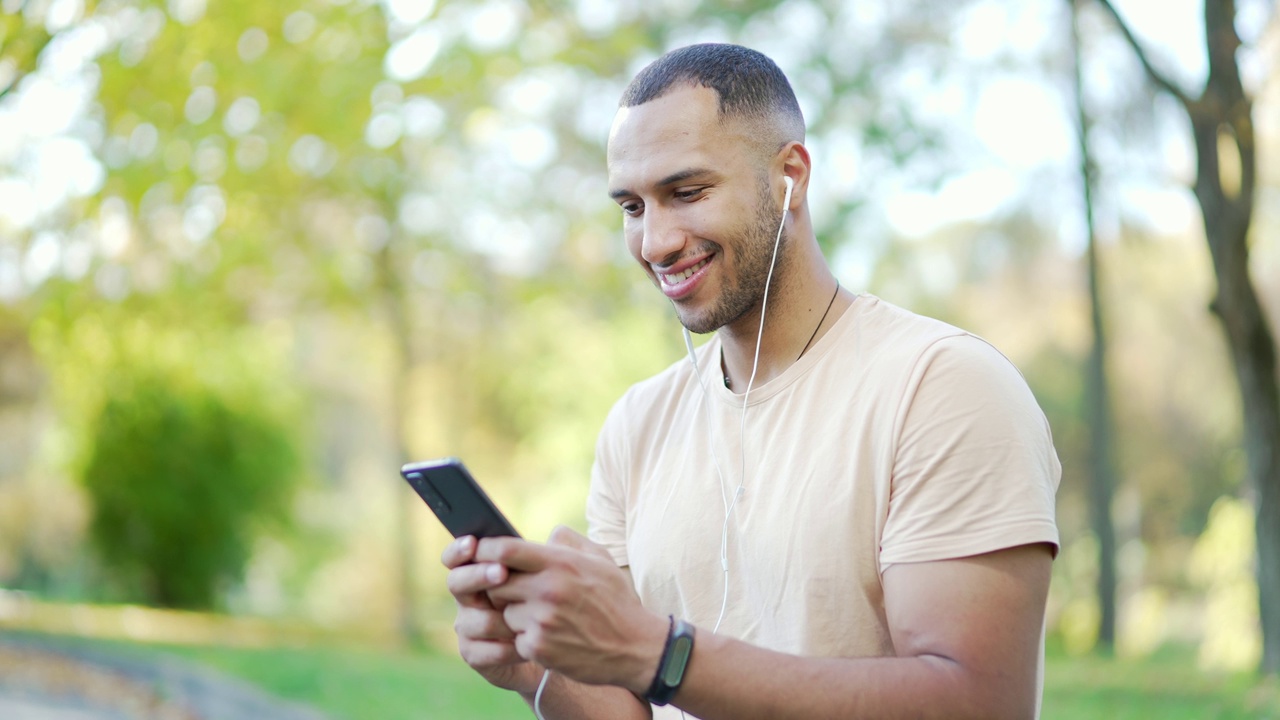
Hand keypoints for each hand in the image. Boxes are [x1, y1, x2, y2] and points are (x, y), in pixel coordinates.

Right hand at [442, 535, 545, 693]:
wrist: (554, 647)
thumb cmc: (551, 603)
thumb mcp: (553, 575)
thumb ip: (550, 554)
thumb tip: (557, 535)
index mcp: (481, 571)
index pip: (457, 556)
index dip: (459, 549)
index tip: (473, 543)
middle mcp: (468, 597)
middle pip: (456, 582)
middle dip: (478, 576)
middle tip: (502, 572)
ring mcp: (468, 627)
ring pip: (473, 620)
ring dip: (503, 620)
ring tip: (530, 622)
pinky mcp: (474, 655)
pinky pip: (484, 651)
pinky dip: (507, 648)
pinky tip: (526, 647)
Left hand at [478, 526, 668, 693]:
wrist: (636, 647)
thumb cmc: (616, 599)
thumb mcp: (600, 559)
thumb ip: (568, 542)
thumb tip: (544, 537)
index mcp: (561, 563)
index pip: (505, 550)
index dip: (486, 550)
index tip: (481, 552)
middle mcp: (548, 590)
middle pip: (496, 582)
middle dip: (500, 585)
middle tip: (515, 589)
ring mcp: (542, 621)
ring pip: (504, 612)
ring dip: (515, 614)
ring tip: (542, 615)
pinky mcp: (539, 648)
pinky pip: (515, 638)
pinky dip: (527, 637)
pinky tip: (550, 636)